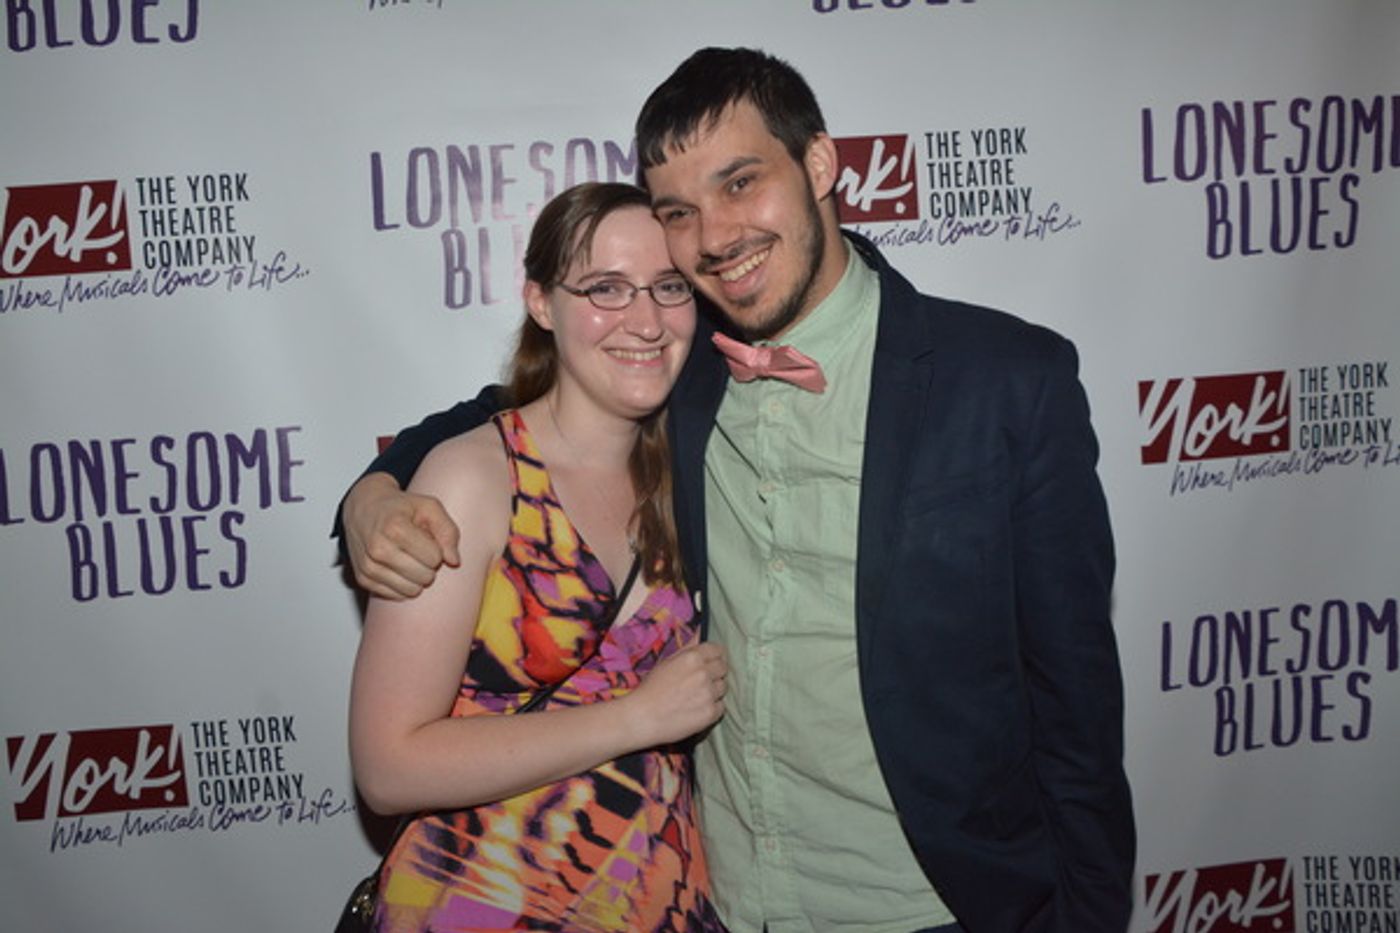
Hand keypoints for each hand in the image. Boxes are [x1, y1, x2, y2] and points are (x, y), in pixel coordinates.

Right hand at [343, 472, 460, 598]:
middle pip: (424, 577)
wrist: (364, 508)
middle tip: (419, 550)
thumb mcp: (429, 507)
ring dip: (417, 577)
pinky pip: (397, 596)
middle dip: (428, 565)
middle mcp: (378, 548)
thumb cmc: (400, 508)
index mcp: (395, 528)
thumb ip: (448, 531)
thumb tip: (454, 561)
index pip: (434, 558)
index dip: (437, 550)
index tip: (427, 539)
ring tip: (408, 557)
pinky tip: (397, 566)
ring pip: (412, 591)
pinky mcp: (363, 579)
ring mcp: (368, 566)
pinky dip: (403, 584)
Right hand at [622, 643, 726, 746]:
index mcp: (693, 658)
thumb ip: (687, 649)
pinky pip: (721, 706)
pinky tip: (697, 708)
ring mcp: (708, 694)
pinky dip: (712, 707)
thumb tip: (700, 635)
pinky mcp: (710, 713)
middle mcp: (703, 673)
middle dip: (715, 673)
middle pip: (723, 668)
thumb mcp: (666, 662)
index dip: (716, 656)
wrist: (642, 717)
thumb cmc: (650, 689)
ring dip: (714, 690)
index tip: (712, 662)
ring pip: (723, 687)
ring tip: (696, 696)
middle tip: (702, 681)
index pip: (718, 651)